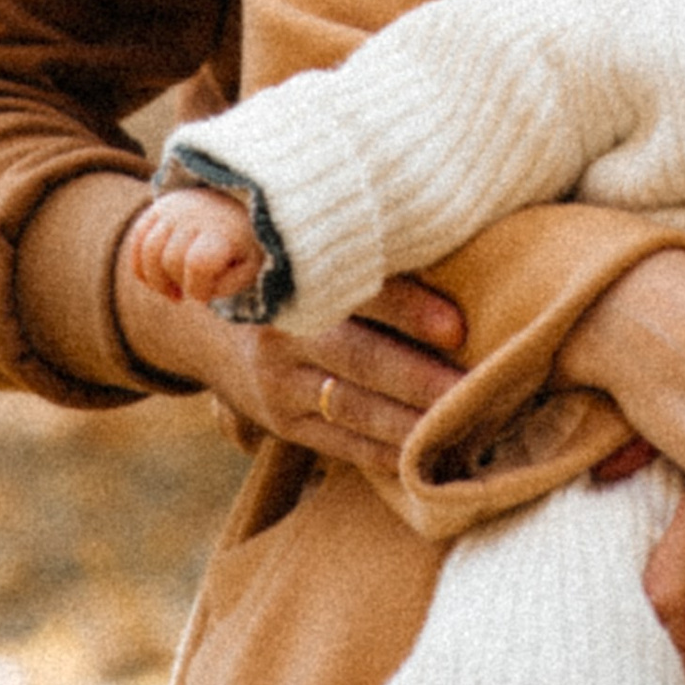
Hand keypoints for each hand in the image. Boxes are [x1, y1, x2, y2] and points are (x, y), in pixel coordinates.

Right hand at [115, 242, 463, 475]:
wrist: (203, 329)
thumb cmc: (288, 282)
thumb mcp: (304, 255)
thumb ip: (359, 252)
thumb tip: (450, 228)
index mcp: (293, 285)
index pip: (357, 295)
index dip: (409, 310)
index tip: (459, 327)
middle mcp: (281, 337)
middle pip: (363, 360)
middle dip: (424, 379)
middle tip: (481, 388)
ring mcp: (279, 386)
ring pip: (355, 409)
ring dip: (414, 422)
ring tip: (467, 425)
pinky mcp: (283, 424)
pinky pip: (341, 444)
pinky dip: (386, 452)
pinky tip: (426, 457)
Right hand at [126, 185, 265, 309]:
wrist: (238, 206)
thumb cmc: (244, 247)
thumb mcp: (248, 270)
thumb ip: (224, 285)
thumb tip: (192, 288)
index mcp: (224, 228)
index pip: (198, 263)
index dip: (198, 289)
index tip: (207, 295)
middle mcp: (196, 213)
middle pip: (170, 259)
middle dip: (178, 283)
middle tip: (192, 291)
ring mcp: (173, 207)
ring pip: (148, 251)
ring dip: (156, 281)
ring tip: (173, 291)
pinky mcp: (157, 208)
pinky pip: (137, 241)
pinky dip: (140, 269)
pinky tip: (157, 283)